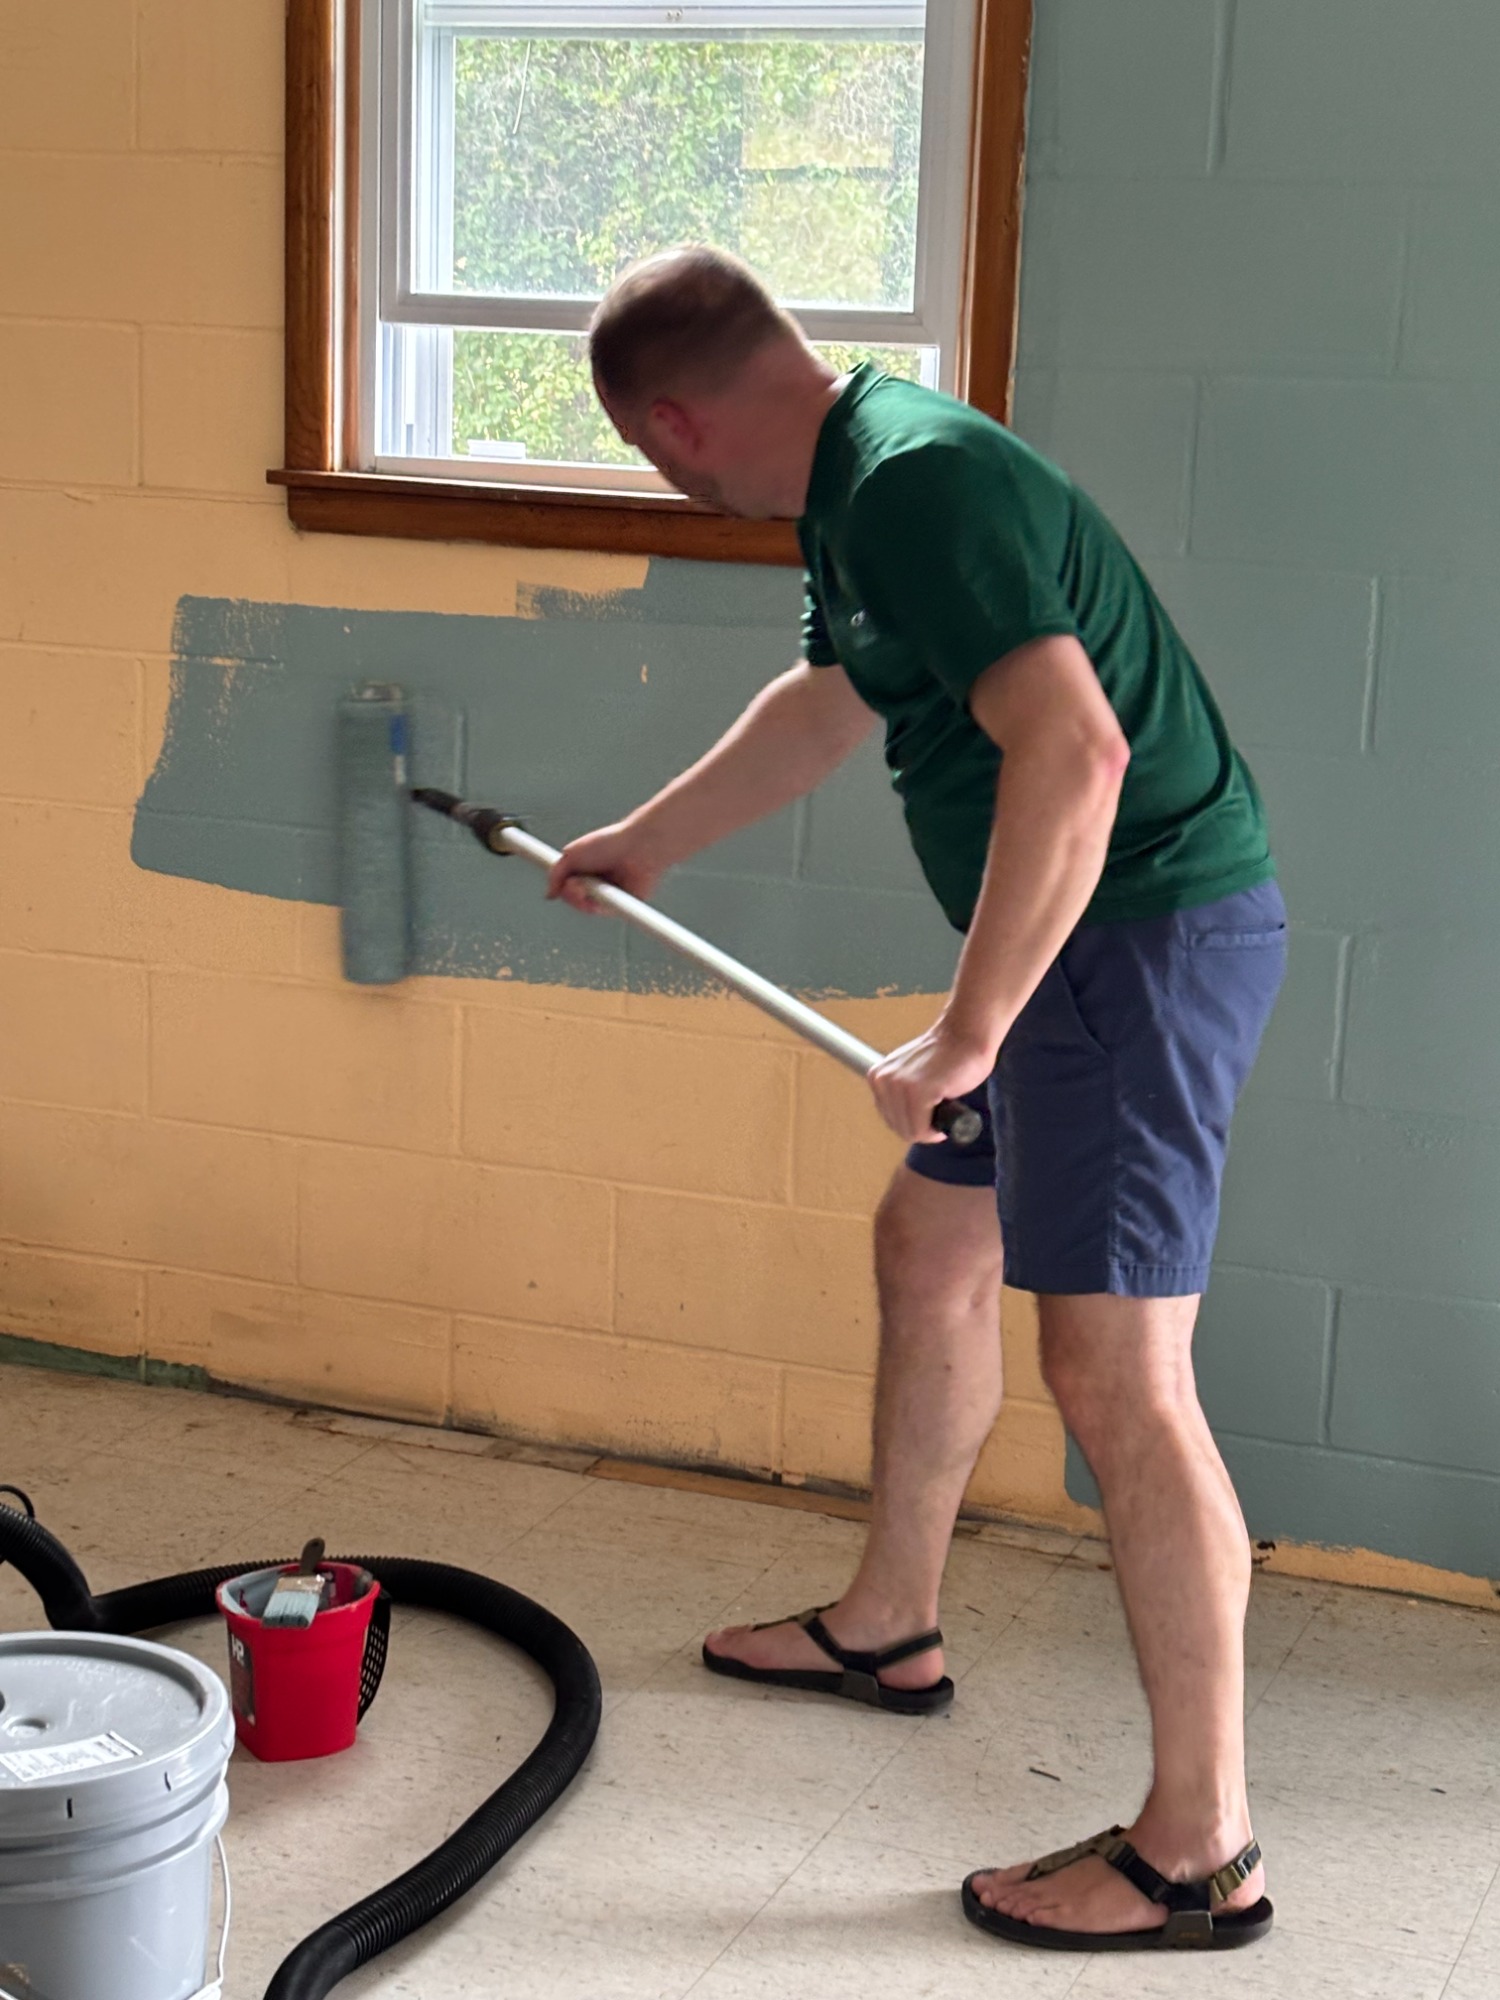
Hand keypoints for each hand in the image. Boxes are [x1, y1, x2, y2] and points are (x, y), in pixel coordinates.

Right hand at [546, 818, 671, 914]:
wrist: (637, 847)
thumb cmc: (610, 843)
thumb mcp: (571, 854)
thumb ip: (555, 874)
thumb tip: (549, 894)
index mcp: (584, 870)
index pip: (565, 888)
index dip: (561, 888)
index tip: (560, 884)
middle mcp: (596, 883)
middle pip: (574, 900)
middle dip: (570, 894)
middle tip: (574, 884)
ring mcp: (608, 894)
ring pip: (587, 908)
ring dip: (582, 899)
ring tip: (588, 886)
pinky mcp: (621, 904)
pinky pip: (604, 911)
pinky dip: (598, 905)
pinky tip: (600, 894)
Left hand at [868, 1020, 1000, 1143]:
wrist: (966, 1034)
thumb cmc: (948, 1056)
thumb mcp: (910, 1075)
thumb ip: (900, 1093)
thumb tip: (903, 1121)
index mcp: (877, 1076)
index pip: (889, 1118)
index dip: (911, 1123)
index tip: (929, 1118)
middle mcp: (883, 1080)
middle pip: (898, 1127)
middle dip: (920, 1129)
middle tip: (938, 1118)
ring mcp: (900, 1085)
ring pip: (909, 1131)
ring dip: (929, 1131)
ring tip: (943, 1112)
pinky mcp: (918, 1091)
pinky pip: (921, 1129)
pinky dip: (935, 1132)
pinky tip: (945, 1119)